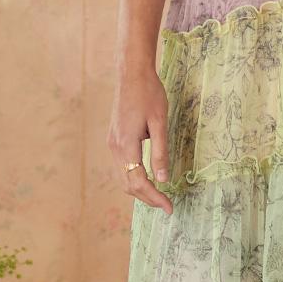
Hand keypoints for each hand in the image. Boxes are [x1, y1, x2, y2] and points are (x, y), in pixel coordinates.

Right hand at [110, 66, 175, 214]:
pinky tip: (148, 177)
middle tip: (167, 204)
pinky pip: (122, 167)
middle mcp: (115, 147)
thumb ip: (160, 152)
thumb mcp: (160, 122)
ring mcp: (112, 143)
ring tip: (159, 195)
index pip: (139, 182)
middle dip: (147, 198)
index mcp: (126, 145)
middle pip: (128, 185)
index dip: (155, 198)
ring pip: (123, 177)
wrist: (131, 73)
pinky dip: (134, 177)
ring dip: (140, 189)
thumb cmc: (149, 94)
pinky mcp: (114, 139)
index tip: (170, 208)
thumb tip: (163, 180)